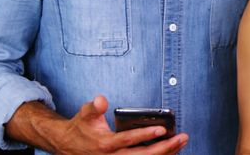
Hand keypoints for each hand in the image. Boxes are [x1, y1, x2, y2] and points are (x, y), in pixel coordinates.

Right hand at [51, 96, 187, 154]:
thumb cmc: (81, 128)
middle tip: (181, 137)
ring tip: (181, 143)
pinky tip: (171, 152)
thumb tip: (102, 99)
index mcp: (105, 144)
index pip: (128, 140)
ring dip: (165, 154)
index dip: (145, 135)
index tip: (162, 129)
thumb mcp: (85, 114)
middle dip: (164, 148)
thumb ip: (94, 107)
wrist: (67, 146)